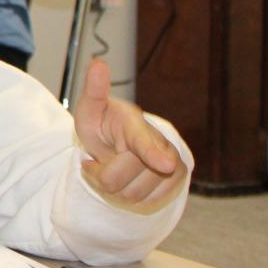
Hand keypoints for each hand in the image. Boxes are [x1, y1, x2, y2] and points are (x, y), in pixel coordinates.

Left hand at [72, 59, 186, 211]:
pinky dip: (128, 197)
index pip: (144, 143)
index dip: (152, 154)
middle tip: (100, 159)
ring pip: (130, 196)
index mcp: (137, 126)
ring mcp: (173, 167)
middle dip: (100, 174)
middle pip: (118, 179)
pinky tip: (127, 179)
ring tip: (114, 167)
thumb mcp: (91, 109)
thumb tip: (98, 62)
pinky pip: (144, 204)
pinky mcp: (177, 185)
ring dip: (112, 187)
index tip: (164, 164)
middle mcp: (162, 145)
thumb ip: (94, 91)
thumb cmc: (105, 125)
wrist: (122, 142)